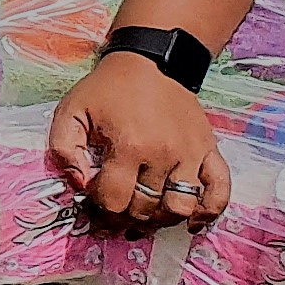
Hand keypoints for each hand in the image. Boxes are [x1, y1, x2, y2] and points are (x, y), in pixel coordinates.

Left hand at [49, 52, 228, 227]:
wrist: (150, 62)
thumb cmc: (107, 89)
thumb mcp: (71, 111)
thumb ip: (64, 149)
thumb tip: (78, 184)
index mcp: (129, 145)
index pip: (114, 200)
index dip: (98, 207)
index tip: (92, 202)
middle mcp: (164, 154)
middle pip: (145, 208)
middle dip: (124, 217)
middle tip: (113, 214)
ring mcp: (191, 155)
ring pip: (179, 208)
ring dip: (159, 220)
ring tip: (144, 215)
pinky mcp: (210, 151)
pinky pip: (220, 191)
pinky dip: (209, 212)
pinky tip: (192, 223)